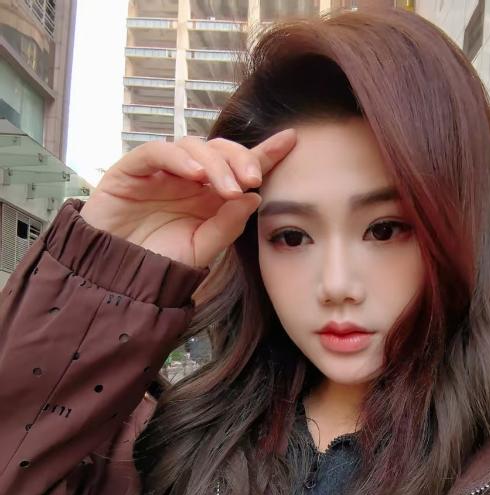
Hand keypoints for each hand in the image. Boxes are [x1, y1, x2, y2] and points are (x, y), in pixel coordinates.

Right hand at [79, 129, 296, 267]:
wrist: (114, 277)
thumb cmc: (157, 264)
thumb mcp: (200, 251)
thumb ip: (227, 226)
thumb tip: (254, 196)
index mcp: (209, 196)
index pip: (240, 168)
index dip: (265, 152)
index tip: (292, 140)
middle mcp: (188, 179)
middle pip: (221, 151)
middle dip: (241, 160)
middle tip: (252, 180)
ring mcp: (161, 172)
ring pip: (193, 146)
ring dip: (215, 163)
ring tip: (227, 188)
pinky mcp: (133, 169)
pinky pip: (158, 152)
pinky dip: (178, 157)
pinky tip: (194, 174)